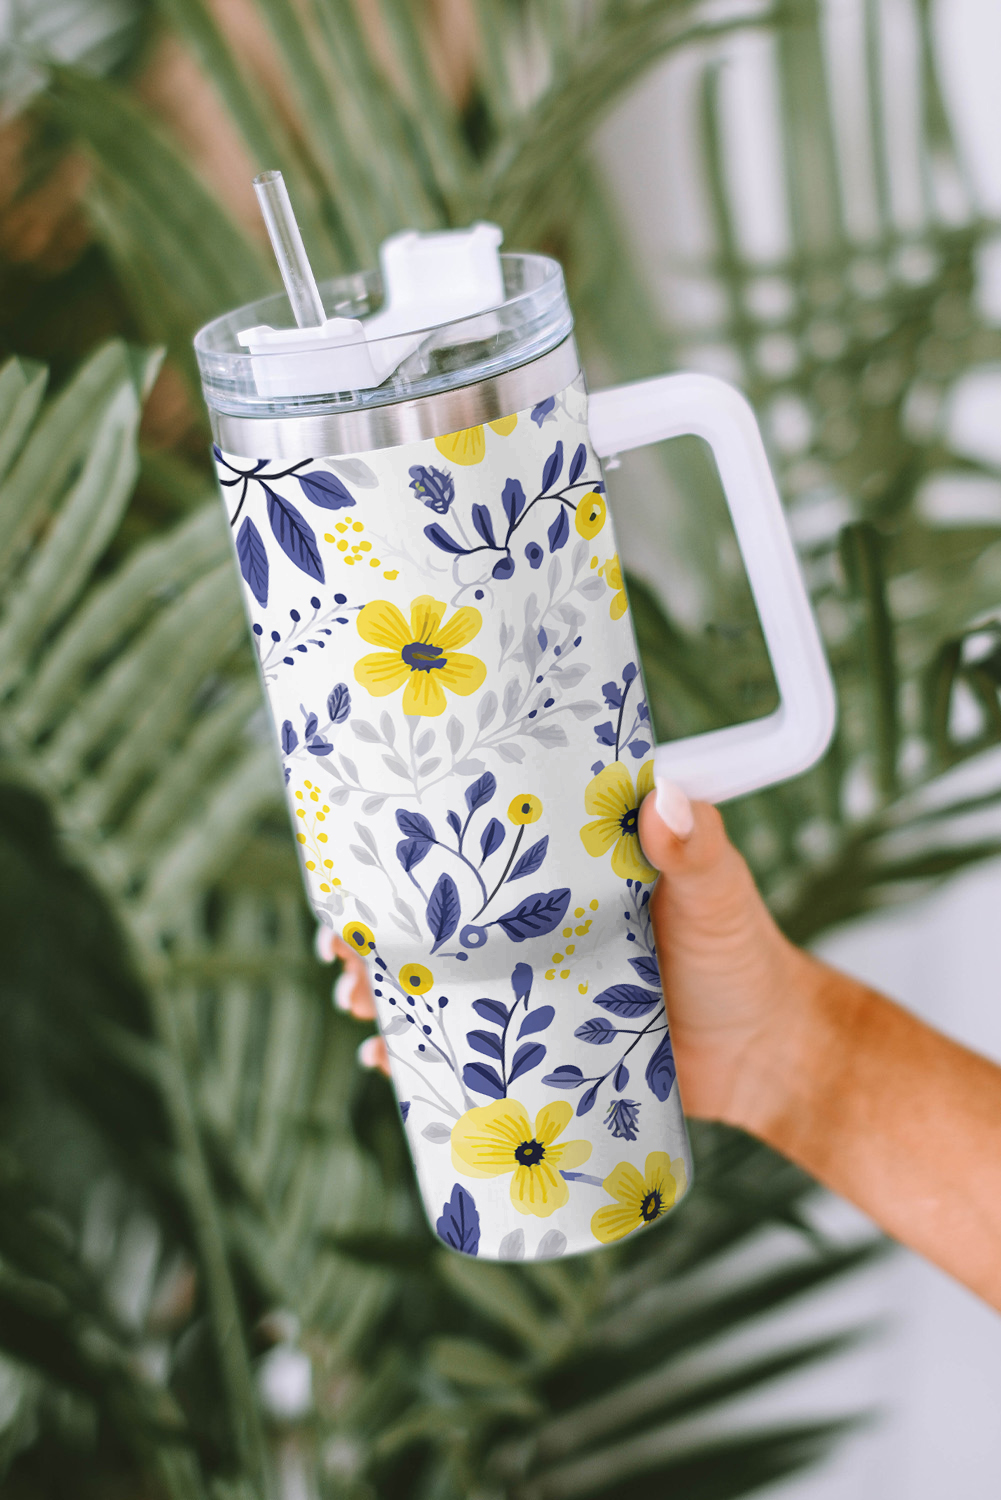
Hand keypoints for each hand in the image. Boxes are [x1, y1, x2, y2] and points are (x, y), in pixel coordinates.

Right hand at [317, 780, 827, 1132]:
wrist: (765, 1055)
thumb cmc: (743, 955)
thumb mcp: (718, 892)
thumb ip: (696, 848)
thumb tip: (667, 799)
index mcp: (564, 869)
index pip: (476, 843)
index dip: (411, 851)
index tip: (359, 858)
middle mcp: (533, 921)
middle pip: (435, 917)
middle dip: (376, 930)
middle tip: (340, 948)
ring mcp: (529, 983)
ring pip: (436, 981)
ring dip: (385, 991)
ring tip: (356, 1007)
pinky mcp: (535, 1043)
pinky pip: (463, 1047)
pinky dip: (419, 1058)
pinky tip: (385, 1067)